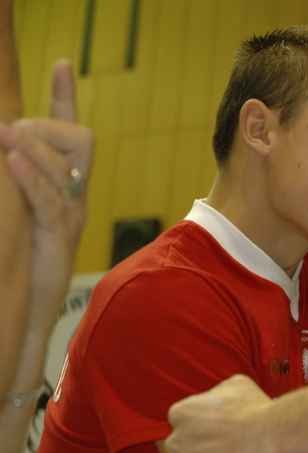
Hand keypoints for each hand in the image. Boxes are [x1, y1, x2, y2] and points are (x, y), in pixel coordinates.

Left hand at [0, 60, 92, 335]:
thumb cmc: (21, 262)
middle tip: (11, 134)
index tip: (59, 64)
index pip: (71, 133)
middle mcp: (74, 195)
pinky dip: (32, 175)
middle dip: (44, 127)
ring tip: (7, 143)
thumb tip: (2, 149)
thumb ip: (18, 180)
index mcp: (64, 185)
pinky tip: (12, 160)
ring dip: (33, 147)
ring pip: (66, 164)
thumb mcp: (19, 211)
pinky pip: (51, 198)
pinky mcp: (60, 237)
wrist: (28, 313)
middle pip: (79, 139)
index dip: (65, 97)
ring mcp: (71, 215)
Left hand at [166, 375, 275, 452]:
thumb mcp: (236, 385)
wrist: (271, 439)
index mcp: (182, 413)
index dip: (202, 432)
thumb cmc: (258, 411)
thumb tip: (220, 402)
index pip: (183, 425)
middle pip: (181, 451)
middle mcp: (176, 440)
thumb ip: (217, 395)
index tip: (218, 436)